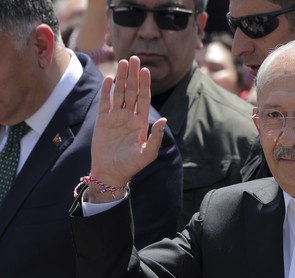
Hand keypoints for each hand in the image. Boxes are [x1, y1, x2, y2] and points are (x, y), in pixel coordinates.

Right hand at [88, 56, 165, 201]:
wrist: (110, 173)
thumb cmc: (131, 166)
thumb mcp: (147, 153)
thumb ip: (155, 137)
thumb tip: (163, 120)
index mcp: (140, 122)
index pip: (144, 98)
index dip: (145, 84)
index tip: (146, 70)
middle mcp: (129, 116)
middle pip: (131, 91)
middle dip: (133, 75)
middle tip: (134, 58)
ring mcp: (115, 117)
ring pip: (119, 93)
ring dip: (121, 78)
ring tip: (123, 62)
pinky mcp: (102, 121)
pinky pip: (105, 102)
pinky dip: (106, 91)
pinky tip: (108, 78)